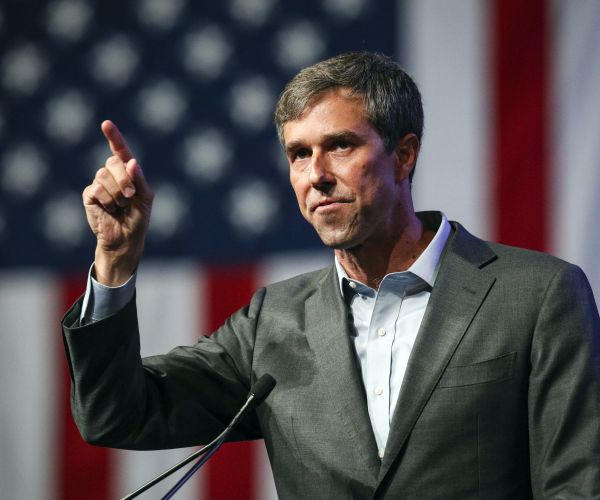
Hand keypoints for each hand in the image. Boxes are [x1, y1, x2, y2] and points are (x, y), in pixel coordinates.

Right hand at [83, 120, 153, 285]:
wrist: (125, 239)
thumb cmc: (138, 218)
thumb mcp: (145, 198)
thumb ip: (139, 179)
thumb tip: (131, 161)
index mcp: (128, 172)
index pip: (120, 151)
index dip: (114, 137)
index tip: (106, 124)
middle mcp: (112, 175)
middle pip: (113, 162)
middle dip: (125, 179)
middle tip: (131, 196)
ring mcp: (99, 184)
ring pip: (103, 175)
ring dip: (117, 194)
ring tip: (120, 206)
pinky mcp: (89, 195)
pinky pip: (96, 189)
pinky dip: (107, 201)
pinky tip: (110, 210)